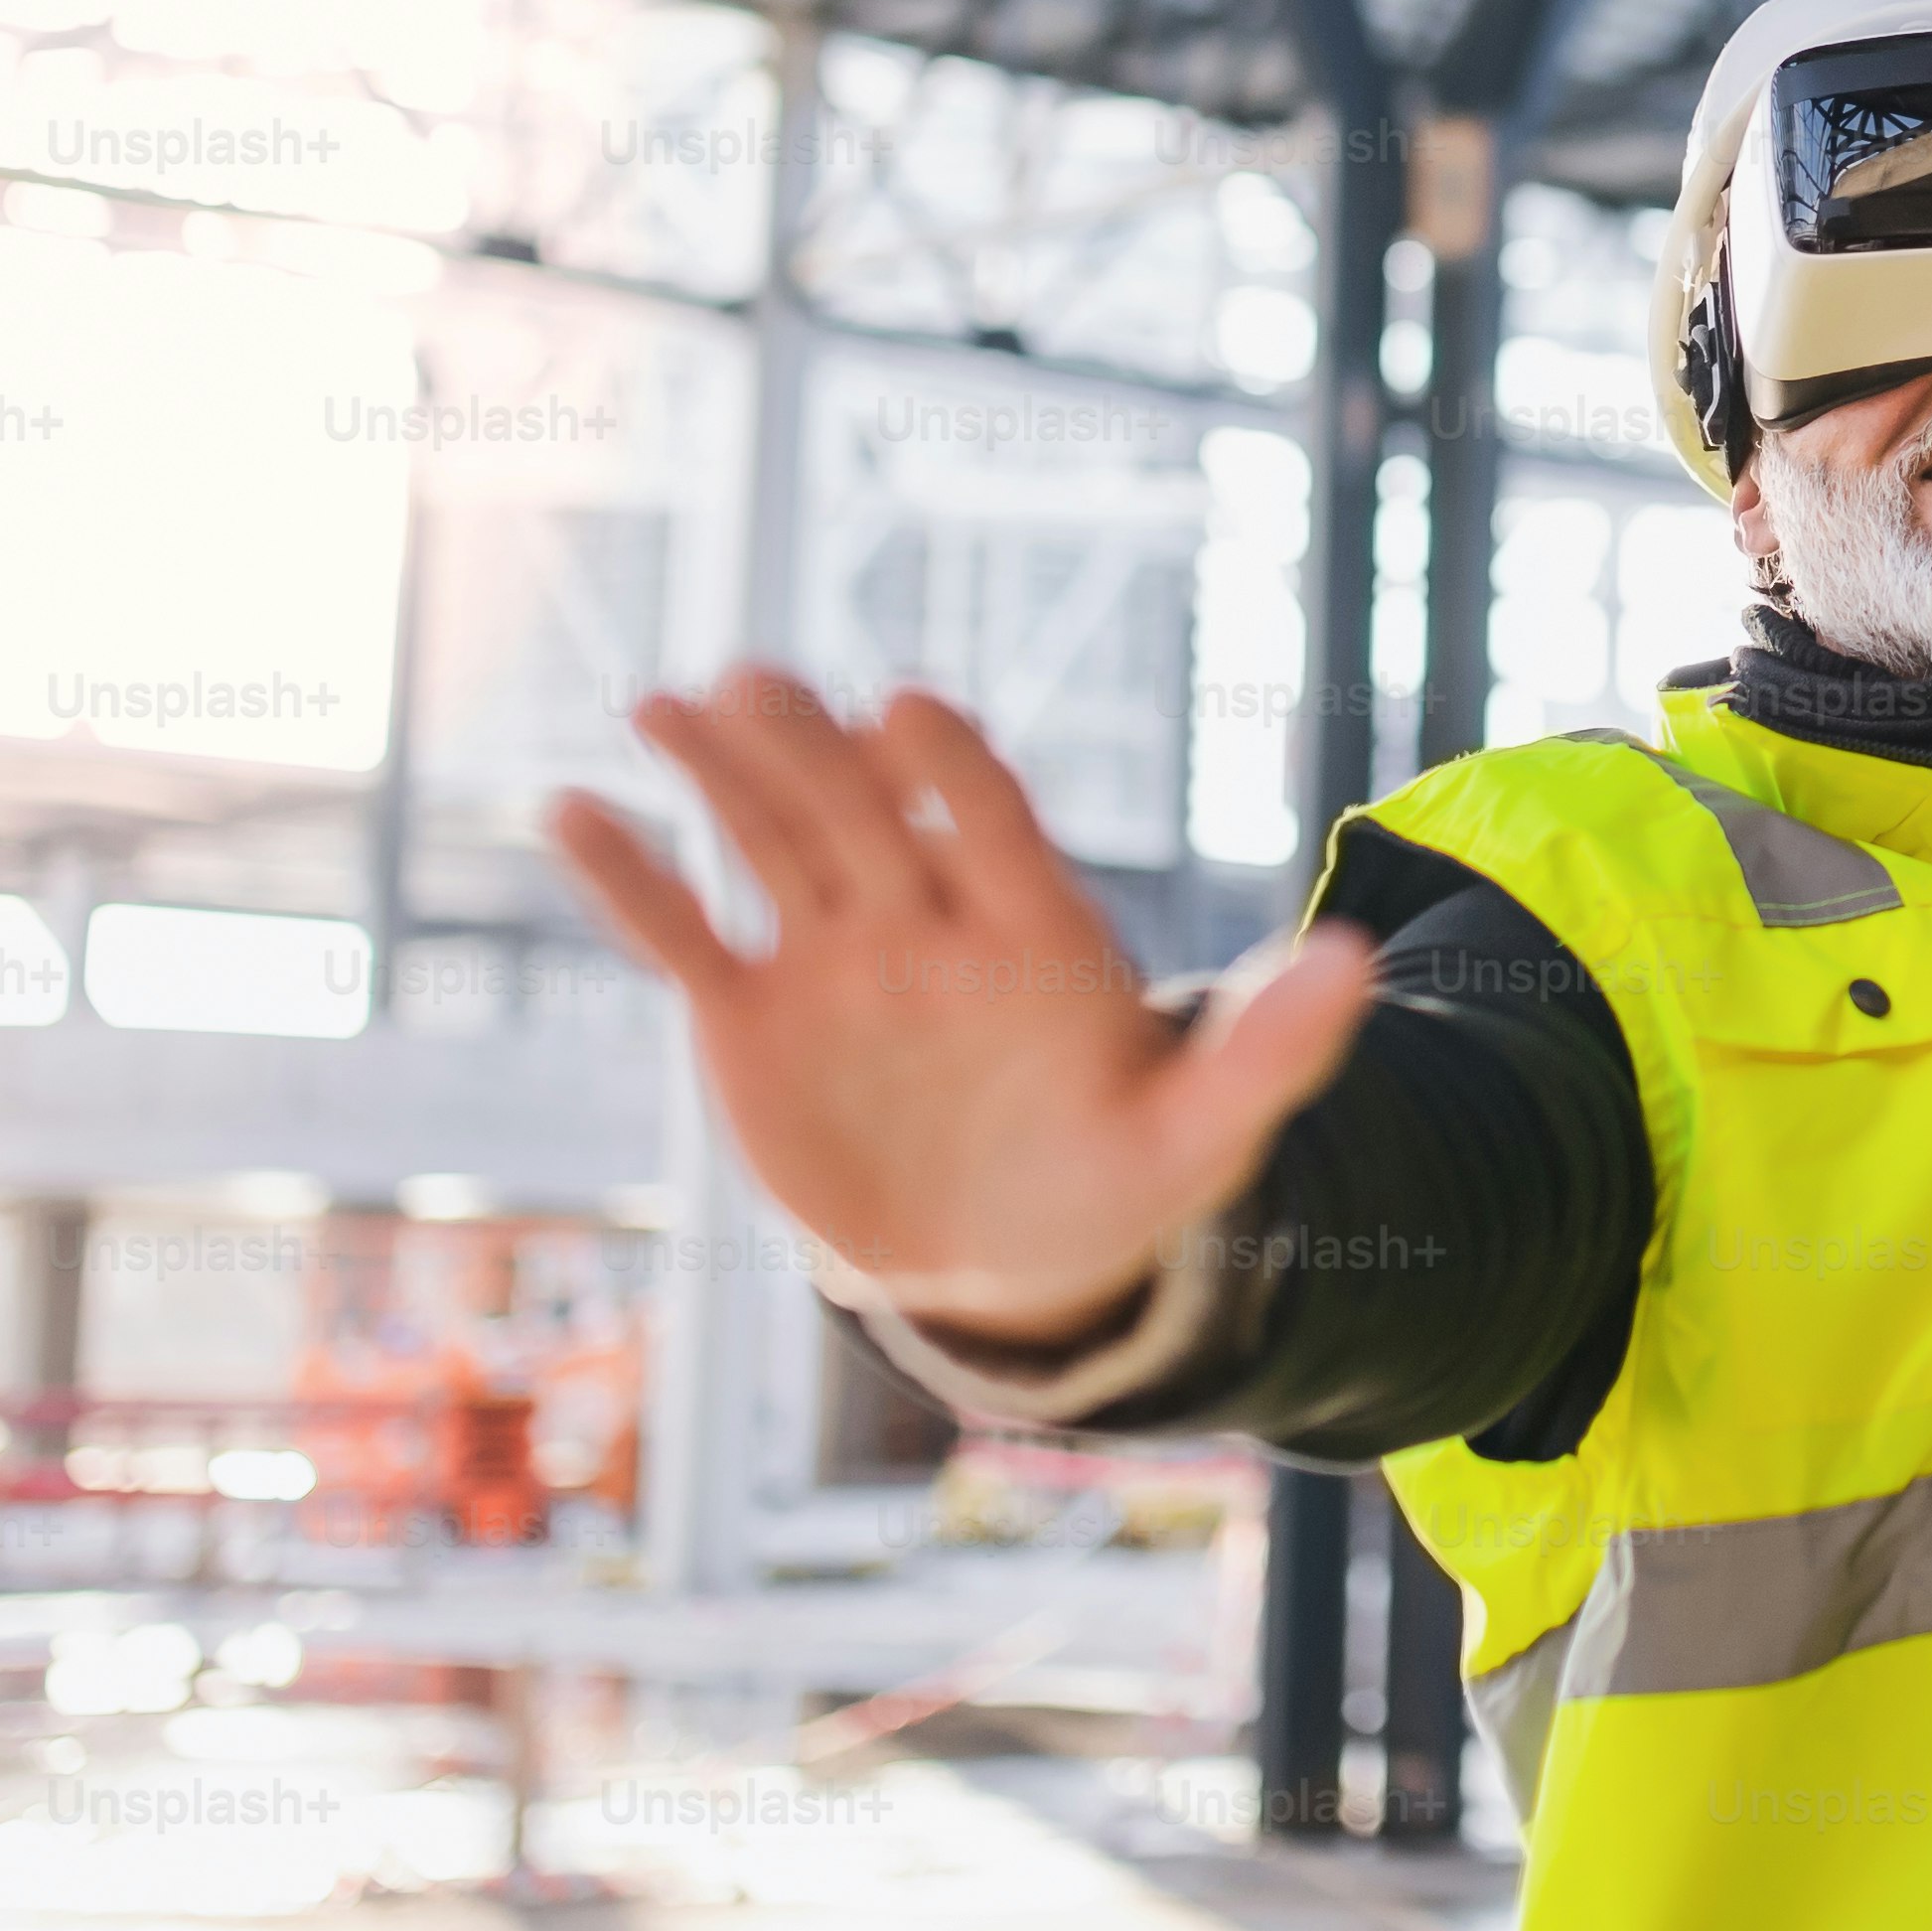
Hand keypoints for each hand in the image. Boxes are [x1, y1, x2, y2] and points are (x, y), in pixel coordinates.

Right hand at [552, 668, 1374, 1343]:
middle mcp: (926, 918)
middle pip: (864, 811)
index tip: (910, 705)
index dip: (952, 769)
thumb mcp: (1199, 1136)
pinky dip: (632, 881)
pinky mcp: (752, 1011)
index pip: (991, 821)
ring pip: (771, 841)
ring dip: (721, 772)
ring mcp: (834, 956)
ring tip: (664, 703)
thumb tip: (1360, 964)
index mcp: (1035, 928)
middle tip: (756, 675)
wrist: (1003, 1254)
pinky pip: (683, 933)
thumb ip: (1268, 1052)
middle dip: (812, 746)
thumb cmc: (1111, 1179)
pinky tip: (571, 810)